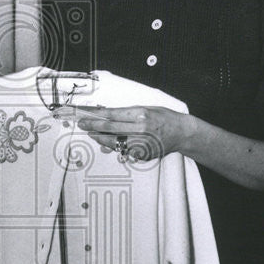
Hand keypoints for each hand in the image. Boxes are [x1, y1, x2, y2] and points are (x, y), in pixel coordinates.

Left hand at [75, 106, 191, 161]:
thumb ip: (127, 113)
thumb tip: (107, 116)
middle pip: (110, 128)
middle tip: (82, 124)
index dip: (96, 116)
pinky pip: (124, 151)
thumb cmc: (164, 118)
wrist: (181, 132)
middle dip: (93, 126)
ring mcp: (141, 144)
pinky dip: (115, 146)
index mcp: (141, 114)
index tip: (86, 115)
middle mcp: (140, 129)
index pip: (112, 115)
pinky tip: (108, 143)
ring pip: (114, 142)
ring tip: (93, 134)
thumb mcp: (146, 108)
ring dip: (101, 138)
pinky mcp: (142, 154)